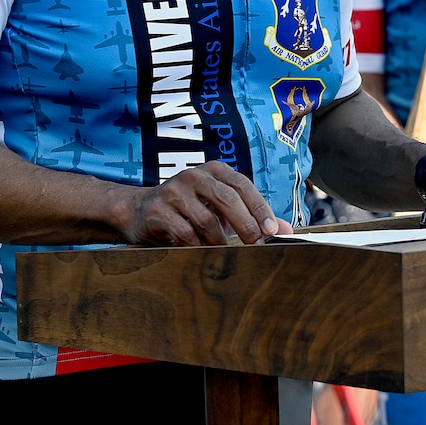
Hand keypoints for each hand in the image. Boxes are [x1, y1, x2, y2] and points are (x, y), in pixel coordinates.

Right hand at [122, 160, 293, 245]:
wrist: (139, 211)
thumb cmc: (190, 210)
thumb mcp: (220, 208)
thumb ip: (251, 216)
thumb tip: (285, 231)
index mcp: (213, 170)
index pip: (242, 185)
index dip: (259, 207)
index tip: (271, 230)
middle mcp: (193, 175)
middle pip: (227, 199)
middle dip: (245, 225)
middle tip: (257, 245)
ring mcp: (173, 191)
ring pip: (206, 220)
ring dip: (221, 241)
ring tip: (228, 254)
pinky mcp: (158, 210)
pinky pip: (184, 234)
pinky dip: (198, 247)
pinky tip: (203, 254)